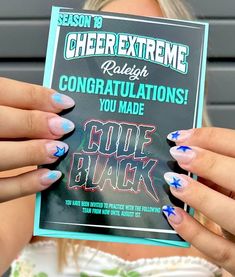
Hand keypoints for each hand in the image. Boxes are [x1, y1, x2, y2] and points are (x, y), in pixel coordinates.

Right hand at [0, 77, 74, 201]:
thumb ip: (14, 108)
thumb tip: (52, 111)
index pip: (2, 91)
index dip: (35, 96)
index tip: (64, 103)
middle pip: (0, 121)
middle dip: (35, 123)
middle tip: (64, 127)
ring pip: (0, 156)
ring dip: (33, 153)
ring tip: (58, 151)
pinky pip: (0, 190)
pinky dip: (26, 185)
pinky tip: (49, 176)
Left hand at [163, 127, 234, 275]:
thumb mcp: (234, 182)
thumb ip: (221, 170)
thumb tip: (189, 155)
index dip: (211, 138)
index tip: (181, 137)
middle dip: (208, 163)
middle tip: (178, 154)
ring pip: (231, 214)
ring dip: (199, 195)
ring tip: (174, 182)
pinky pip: (217, 249)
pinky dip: (192, 231)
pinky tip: (172, 213)